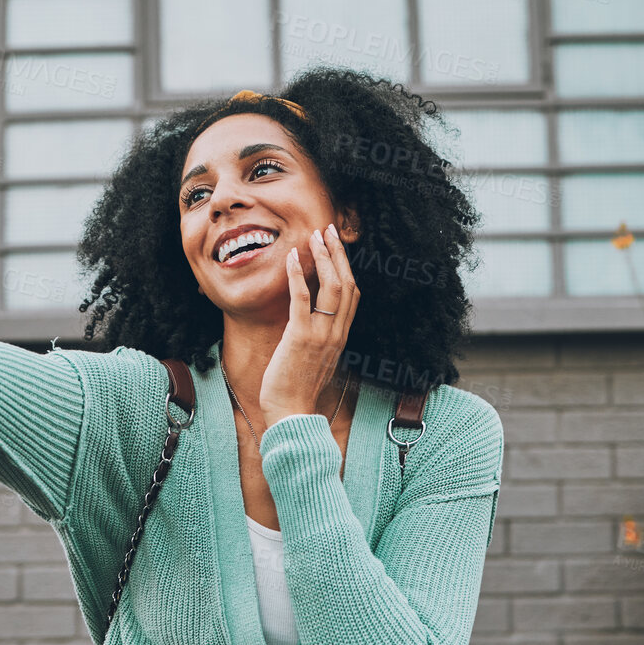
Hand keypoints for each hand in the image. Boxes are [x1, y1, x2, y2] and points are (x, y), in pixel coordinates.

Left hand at [258, 223, 359, 429]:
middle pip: (346, 284)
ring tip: (314, 237)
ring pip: (331, 288)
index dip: (346, 267)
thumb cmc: (297, 390)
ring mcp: (320, 335)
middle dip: (338, 254)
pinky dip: (299, 276)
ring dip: (323, 258)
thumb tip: (310, 319)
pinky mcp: (300, 338)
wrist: (291, 414)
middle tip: (328, 231)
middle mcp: (336, 333)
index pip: (351, 295)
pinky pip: (303, 300)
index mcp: (340, 337)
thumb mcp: (314, 359)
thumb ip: (317, 338)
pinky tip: (293, 258)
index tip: (336, 248)